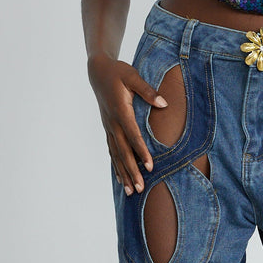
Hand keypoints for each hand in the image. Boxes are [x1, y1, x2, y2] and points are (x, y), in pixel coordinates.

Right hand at [88, 53, 167, 195]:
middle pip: (123, 151)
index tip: (150, 166)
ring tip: (130, 191)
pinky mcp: (107, 128)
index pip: (133, 135)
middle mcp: (112, 123)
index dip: (141, 151)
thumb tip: (164, 103)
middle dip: (132, 171)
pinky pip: (111, 151)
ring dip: (123, 173)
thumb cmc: (118, 73)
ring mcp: (108, 127)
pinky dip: (116, 165)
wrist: (98, 71)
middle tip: (140, 188)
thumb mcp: (133, 76)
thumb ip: (148, 90)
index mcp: (120, 111)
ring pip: (116, 155)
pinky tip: (120, 178)